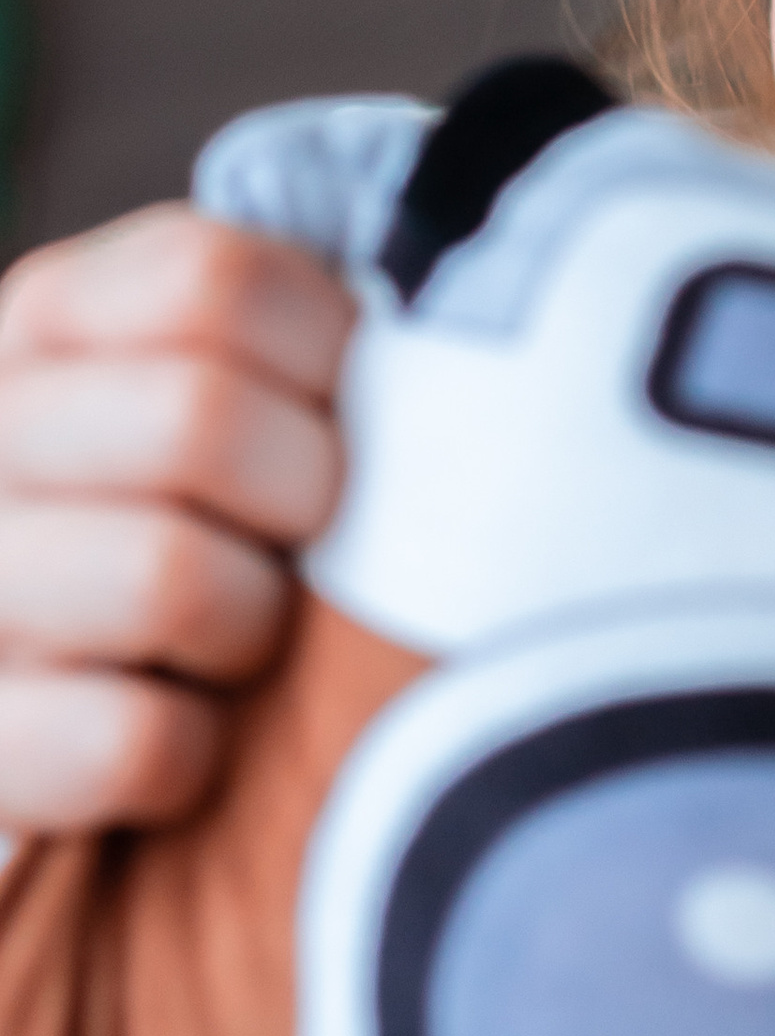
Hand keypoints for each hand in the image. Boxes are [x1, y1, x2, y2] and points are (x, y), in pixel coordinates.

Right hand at [0, 208, 354, 831]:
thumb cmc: (228, 516)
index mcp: (61, 317)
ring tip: (239, 635)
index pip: (214, 281)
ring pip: (165, 580)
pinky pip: (130, 743)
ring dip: (247, 626)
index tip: (342, 414)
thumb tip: (452, 316)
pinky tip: (187, 739)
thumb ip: (326, 334)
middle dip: (302, 496)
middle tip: (306, 540)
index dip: (327, 357)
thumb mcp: (258, 384)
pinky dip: (190, 754)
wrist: (97, 681)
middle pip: (193, 419)